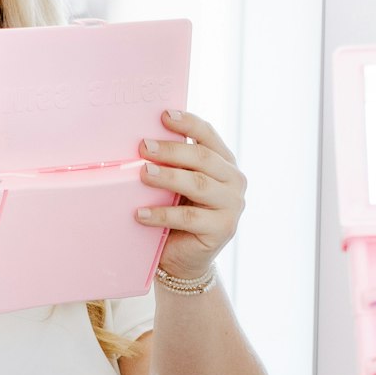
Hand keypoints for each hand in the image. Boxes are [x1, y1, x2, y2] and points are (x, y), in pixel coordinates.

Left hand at [136, 110, 245, 280]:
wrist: (184, 259)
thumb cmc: (177, 214)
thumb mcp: (176, 184)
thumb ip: (172, 164)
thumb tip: (142, 141)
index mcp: (224, 162)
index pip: (208, 135)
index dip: (188, 123)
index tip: (163, 115)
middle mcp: (234, 180)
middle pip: (202, 158)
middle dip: (171, 150)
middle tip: (143, 147)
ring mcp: (232, 205)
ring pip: (198, 185)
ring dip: (168, 177)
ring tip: (143, 173)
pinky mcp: (223, 229)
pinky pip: (190, 218)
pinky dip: (163, 214)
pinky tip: (141, 213)